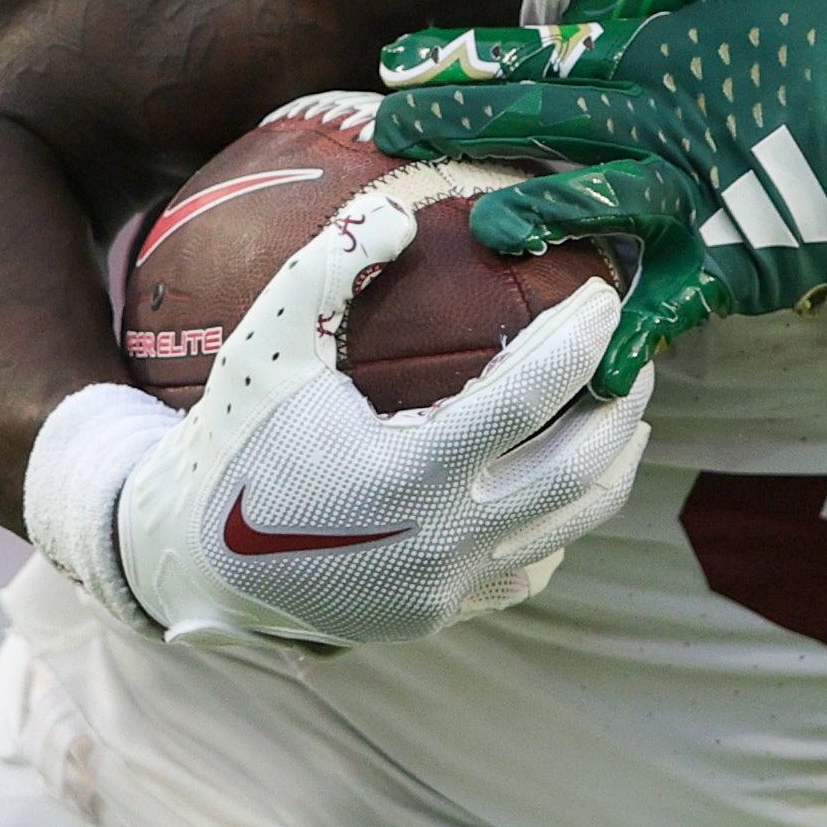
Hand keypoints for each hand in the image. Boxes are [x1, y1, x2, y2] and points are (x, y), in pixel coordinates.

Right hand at [21, 186, 653, 651]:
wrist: (188, 558)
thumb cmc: (234, 436)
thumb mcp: (267, 344)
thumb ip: (329, 266)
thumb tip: (404, 209)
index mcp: (404, 475)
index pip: (530, 399)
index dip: (581, 341)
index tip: (608, 295)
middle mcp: (436, 543)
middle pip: (577, 468)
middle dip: (624, 404)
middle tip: (637, 350)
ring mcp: (444, 590)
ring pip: (570, 523)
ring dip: (611, 463)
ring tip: (625, 409)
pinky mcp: (442, 617)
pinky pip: (531, 566)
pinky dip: (561, 519)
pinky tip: (565, 474)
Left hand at [374, 0, 826, 372]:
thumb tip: (581, 9)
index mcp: (661, 57)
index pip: (545, 54)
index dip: (468, 58)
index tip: (399, 62)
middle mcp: (664, 124)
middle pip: (547, 120)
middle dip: (462, 125)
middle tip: (391, 131)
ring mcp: (696, 196)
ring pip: (597, 200)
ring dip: (534, 211)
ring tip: (477, 224)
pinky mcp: (732, 259)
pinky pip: (672, 300)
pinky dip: (634, 333)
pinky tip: (591, 366)